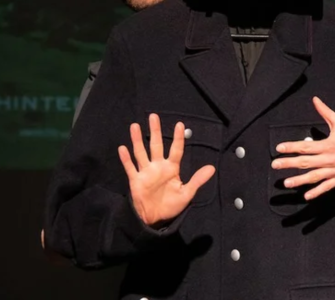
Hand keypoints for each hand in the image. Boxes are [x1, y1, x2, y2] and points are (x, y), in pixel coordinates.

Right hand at [118, 113, 215, 227]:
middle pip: (156, 145)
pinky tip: (122, 148)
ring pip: (141, 152)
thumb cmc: (172, 205)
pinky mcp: (136, 181)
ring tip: (134, 126)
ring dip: (137, 140)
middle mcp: (158, 167)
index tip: (179, 124)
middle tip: (153, 116)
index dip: (177, 138)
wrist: (156, 219)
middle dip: (155, 131)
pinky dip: (126, 159)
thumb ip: (198, 180)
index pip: (175, 150)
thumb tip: (212, 168)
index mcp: (171, 168)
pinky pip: (130, 168)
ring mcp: (146, 172)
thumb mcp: (187, 193)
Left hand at [271, 97, 334, 200]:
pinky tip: (306, 196)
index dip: (291, 147)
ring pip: (313, 177)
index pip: (305, 147)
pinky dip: (316, 192)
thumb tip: (315, 99)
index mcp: (328, 145)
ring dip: (299, 181)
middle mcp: (329, 159)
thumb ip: (325, 112)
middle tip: (275, 165)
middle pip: (305, 163)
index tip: (279, 148)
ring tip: (286, 183)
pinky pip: (326, 187)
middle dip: (289, 164)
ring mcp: (334, 171)